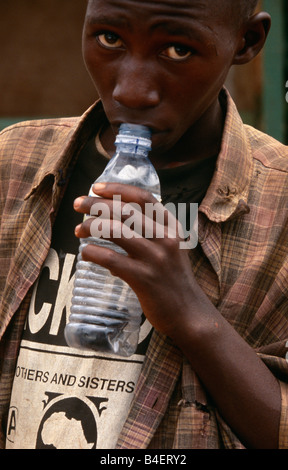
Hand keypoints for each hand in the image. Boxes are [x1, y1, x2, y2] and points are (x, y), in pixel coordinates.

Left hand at [73, 182, 202, 338]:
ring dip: (90, 226)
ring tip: (78, 229)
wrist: (189, 314)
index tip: (97, 187)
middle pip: (125, 210)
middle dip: (96, 204)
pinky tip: (86, 253)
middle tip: (78, 204)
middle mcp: (165, 239)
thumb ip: (150, 234)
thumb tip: (113, 224)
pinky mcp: (144, 279)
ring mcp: (155, 259)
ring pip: (115, 230)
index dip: (118, 189)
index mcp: (172, 228)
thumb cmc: (174, 281)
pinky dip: (92, 252)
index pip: (144, 198)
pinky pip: (110, 259)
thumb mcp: (171, 250)